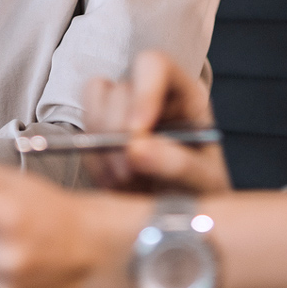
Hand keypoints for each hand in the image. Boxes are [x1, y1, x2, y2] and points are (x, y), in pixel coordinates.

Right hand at [80, 50, 231, 194]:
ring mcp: (121, 111)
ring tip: (125, 180)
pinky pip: (82, 132)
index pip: (155, 65)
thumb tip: (137, 149)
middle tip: (129, 173)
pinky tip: (114, 183)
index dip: (142, 93)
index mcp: (184, 95)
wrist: (180, 222)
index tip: (136, 134)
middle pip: (119, 87)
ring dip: (102, 143)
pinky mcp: (100, 133)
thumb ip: (179, 165)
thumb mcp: (204, 182)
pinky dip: (93, 160)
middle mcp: (150, 95)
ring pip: (93, 101)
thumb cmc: (201, 193)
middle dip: (117, 132)